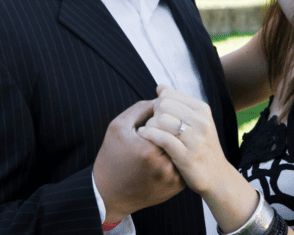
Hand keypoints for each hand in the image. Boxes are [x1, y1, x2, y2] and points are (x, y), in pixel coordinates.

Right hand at [93, 100, 184, 223]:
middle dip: (171, 127)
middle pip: (178, 133)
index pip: (169, 120)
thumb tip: (163, 98)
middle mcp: (164, 166)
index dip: (161, 115)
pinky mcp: (177, 187)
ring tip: (162, 139)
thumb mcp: (119, 126)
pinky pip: (185, 162)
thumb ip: (142, 108)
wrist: (108, 195)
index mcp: (149, 150)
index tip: (151, 119)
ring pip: (183, 147)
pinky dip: (179, 154)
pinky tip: (166, 151)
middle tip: (160, 128)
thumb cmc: (111, 157)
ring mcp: (173, 179)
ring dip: (176, 140)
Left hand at [138, 85, 230, 195]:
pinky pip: (162, 138)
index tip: (157, 115)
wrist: (217, 177)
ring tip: (149, 132)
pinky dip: (149, 134)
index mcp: (202, 109)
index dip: (158, 103)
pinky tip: (143, 135)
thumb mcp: (196, 121)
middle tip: (153, 125)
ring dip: (150, 126)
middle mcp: (201, 121)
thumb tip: (160, 87)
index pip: (169, 95)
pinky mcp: (187, 156)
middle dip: (154, 114)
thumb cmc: (201, 146)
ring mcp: (195, 139)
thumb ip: (178, 102)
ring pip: (162, 120)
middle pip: (164, 105)